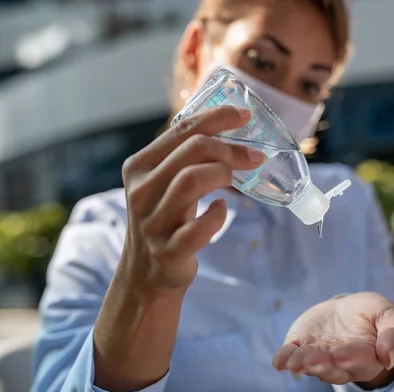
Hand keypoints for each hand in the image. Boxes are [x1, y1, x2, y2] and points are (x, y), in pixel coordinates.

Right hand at [119, 106, 264, 292]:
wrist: (145, 274)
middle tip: (254, 155)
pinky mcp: (167, 251)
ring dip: (223, 174)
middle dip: (229, 147)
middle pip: (191, 150)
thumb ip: (183, 156)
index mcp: (138, 167)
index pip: (180, 129)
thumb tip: (229, 125)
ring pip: (191, 181)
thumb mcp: (163, 183)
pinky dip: (216, 216)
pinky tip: (220, 210)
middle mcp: (140, 191)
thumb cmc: (164, 219)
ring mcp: (152, 223)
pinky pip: (198, 228)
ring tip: (236, 179)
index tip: (243, 115)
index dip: (216, 117)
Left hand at [272, 292, 393, 387]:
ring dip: (302, 364)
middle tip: (314, 360)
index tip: (341, 354)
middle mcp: (341, 363)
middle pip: (332, 367)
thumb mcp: (388, 314)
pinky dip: (284, 360)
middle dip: (322, 363)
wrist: (345, 309)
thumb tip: (388, 358)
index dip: (350, 358)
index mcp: (367, 356)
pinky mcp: (300, 347)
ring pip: (311, 364)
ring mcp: (319, 356)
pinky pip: (291, 356)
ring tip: (295, 364)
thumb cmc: (370, 314)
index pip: (359, 360)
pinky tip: (279, 363)